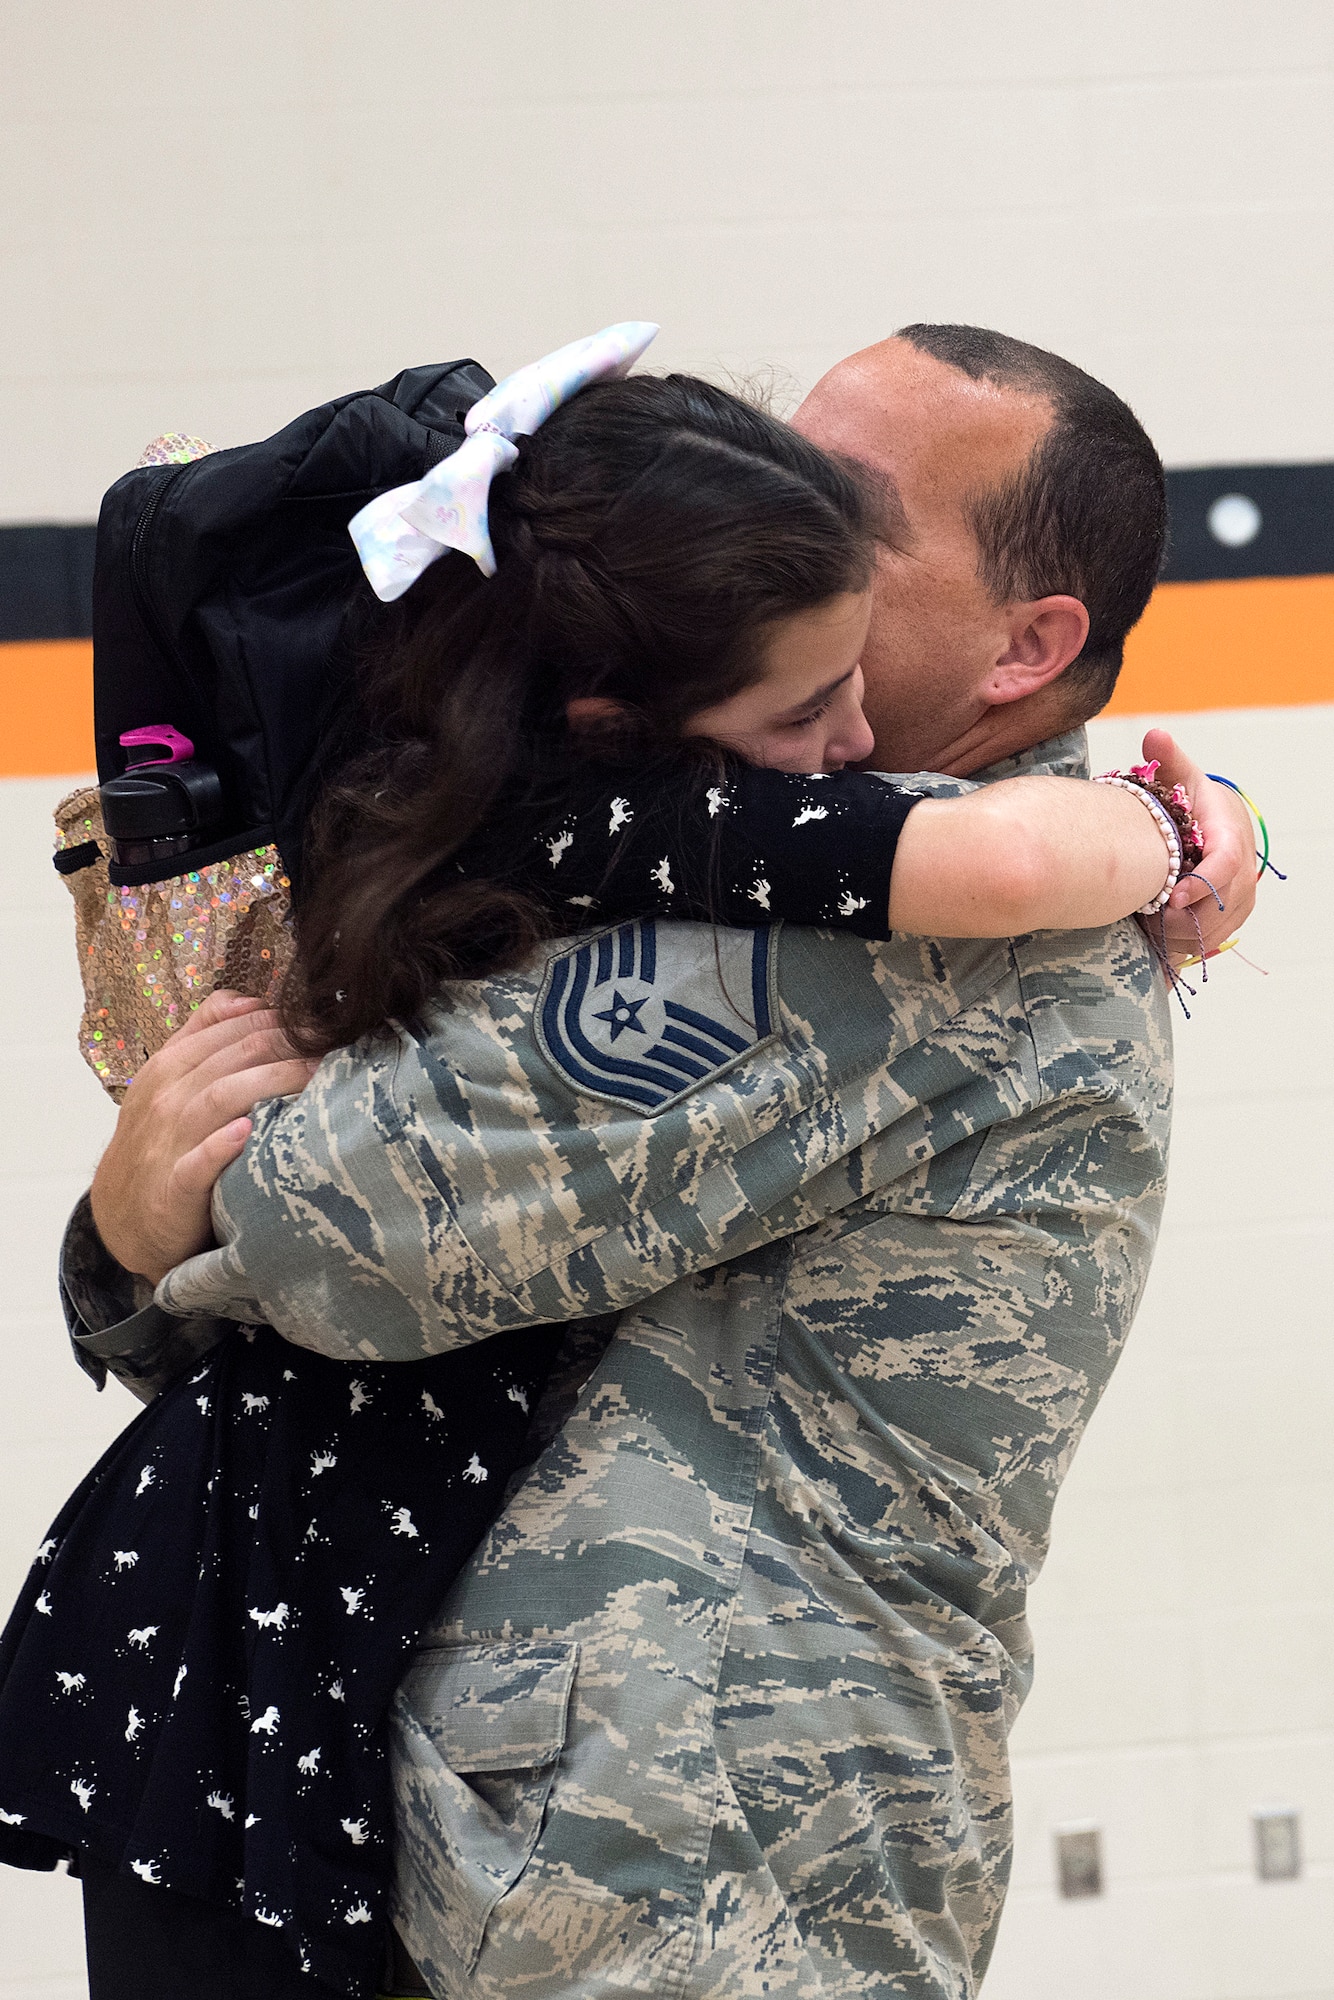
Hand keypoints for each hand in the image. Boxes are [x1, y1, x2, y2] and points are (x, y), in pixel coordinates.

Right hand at [90, 989, 316, 1285]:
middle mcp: (166, 1097)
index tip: (323, 1021)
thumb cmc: (161, 1141)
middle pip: (234, 1056)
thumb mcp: (169, 1082)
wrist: (125, 1215)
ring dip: (271, 1082)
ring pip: (221, 1097)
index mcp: (168, 1066)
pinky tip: (249, 1131)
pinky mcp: (173, 1187)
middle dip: (289, 1044)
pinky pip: (196, 1162)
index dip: (280, 1019)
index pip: (231, 1027)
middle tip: (337, 1043)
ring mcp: (167, 1141)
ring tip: (317, 1075)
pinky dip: (221, 1145)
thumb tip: (248, 1000)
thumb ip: (204, 1034)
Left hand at [1139, 728, 1256, 961]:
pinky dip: (1186, 941)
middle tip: (1147, 919)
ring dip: (1182, 933)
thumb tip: (1154, 736)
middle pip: (1222, 904)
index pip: (1225, 865)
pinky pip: (1213, 938)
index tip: (1172, 898)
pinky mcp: (1234, 913)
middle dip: (1185, 918)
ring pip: (1218, 928)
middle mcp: (1243, 867)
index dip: (1202, 885)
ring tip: (1147, 925)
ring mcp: (1242, 894)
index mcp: (1230, 834)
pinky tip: (1157, 932)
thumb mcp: (1179, 777)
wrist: (1210, 822)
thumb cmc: (1189, 799)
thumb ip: (1167, 760)